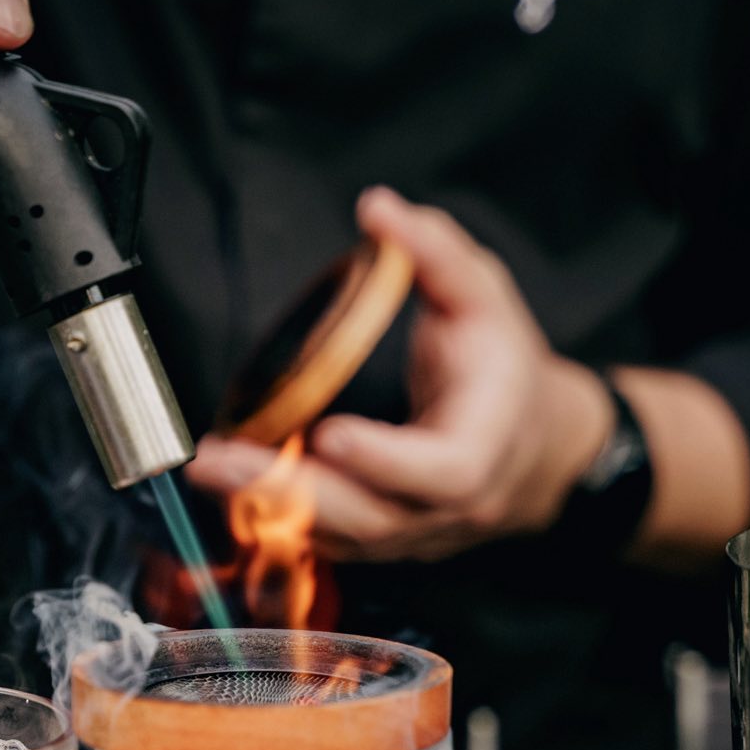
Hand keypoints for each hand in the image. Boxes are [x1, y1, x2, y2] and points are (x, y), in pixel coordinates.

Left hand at [186, 187, 612, 563]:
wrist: (538, 443)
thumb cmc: (505, 365)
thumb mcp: (484, 295)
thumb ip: (434, 251)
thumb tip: (377, 207)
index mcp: (486, 445)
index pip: (444, 469)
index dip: (387, 460)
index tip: (330, 434)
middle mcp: (451, 504)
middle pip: (373, 517)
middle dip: (292, 490)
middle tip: (220, 461)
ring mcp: (416, 532)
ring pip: (342, 537)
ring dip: (268, 507)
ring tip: (210, 471)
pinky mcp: (385, 541)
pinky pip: (329, 541)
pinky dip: (277, 518)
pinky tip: (231, 486)